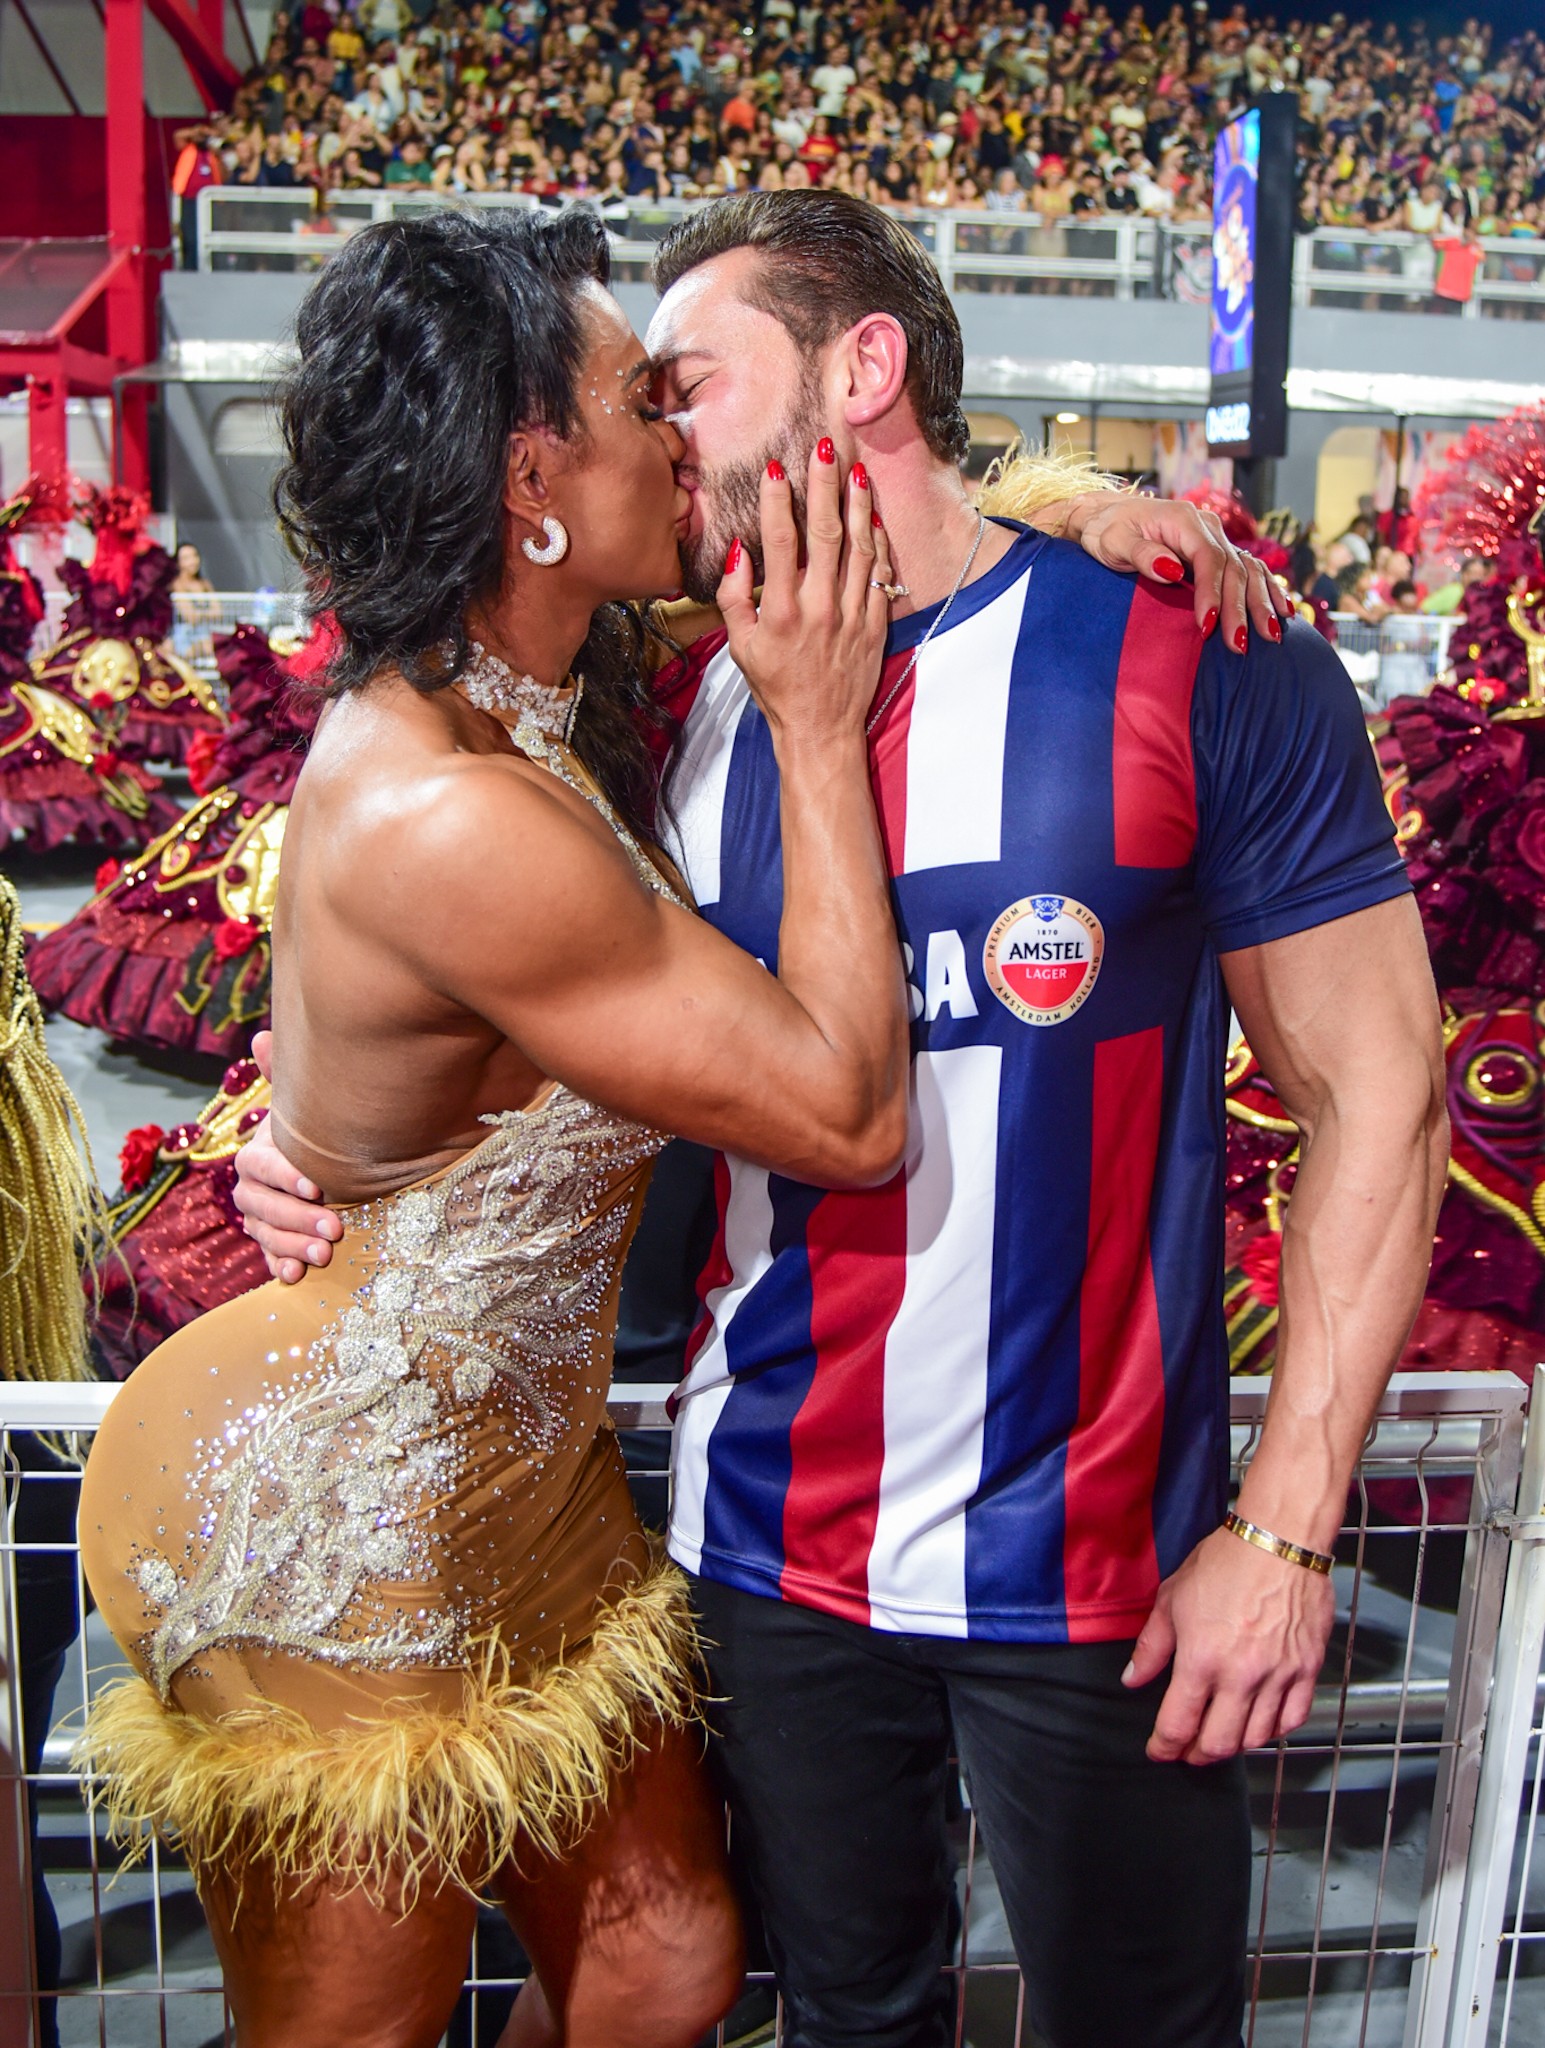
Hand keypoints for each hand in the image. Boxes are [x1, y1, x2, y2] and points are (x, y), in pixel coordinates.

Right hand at [230, 1029, 343, 1283]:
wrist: (339, 1168)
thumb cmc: (324, 1134)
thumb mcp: (311, 1107)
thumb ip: (287, 1077)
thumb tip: (262, 1037)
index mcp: (260, 1153)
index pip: (259, 1165)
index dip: (284, 1176)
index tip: (317, 1186)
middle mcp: (253, 1187)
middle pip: (259, 1205)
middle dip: (295, 1217)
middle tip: (334, 1227)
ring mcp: (262, 1217)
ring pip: (263, 1233)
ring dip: (291, 1244)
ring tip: (325, 1254)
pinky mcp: (274, 1242)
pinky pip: (268, 1256)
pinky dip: (280, 1265)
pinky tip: (296, 1275)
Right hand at [716, 444, 891, 744]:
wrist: (821, 729)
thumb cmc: (775, 687)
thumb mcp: (739, 646)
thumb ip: (733, 595)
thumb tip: (739, 549)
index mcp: (781, 611)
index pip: (780, 542)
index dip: (778, 501)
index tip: (777, 467)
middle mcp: (819, 608)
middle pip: (824, 533)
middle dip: (824, 485)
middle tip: (825, 447)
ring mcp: (852, 615)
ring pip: (858, 547)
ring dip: (857, 504)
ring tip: (855, 470)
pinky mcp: (875, 624)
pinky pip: (879, 574)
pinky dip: (876, 542)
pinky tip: (872, 516)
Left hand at [1064, 492, 1292, 649]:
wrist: (1108, 515)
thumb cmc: (1107, 531)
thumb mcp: (1115, 542)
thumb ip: (1143, 555)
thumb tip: (1174, 571)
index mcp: (1184, 520)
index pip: (1207, 558)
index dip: (1211, 593)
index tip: (1207, 626)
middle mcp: (1208, 526)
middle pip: (1232, 568)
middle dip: (1239, 608)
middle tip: (1240, 644)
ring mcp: (1216, 537)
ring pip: (1248, 570)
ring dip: (1261, 602)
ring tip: (1273, 635)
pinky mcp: (1217, 550)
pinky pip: (1249, 569)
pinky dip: (1267, 589)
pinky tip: (1282, 611)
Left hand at [1123, 1526, 1332, 1763]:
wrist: (1280, 1540)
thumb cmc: (1226, 1561)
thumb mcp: (1172, 1597)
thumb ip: (1151, 1646)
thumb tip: (1133, 1679)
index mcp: (1201, 1659)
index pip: (1178, 1725)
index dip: (1164, 1747)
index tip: (1158, 1750)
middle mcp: (1241, 1676)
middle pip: (1218, 1744)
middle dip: (1196, 1754)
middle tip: (1187, 1750)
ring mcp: (1278, 1676)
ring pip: (1255, 1738)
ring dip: (1234, 1745)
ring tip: (1220, 1735)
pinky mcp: (1307, 1670)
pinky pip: (1292, 1719)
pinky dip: (1273, 1730)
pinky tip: (1259, 1722)